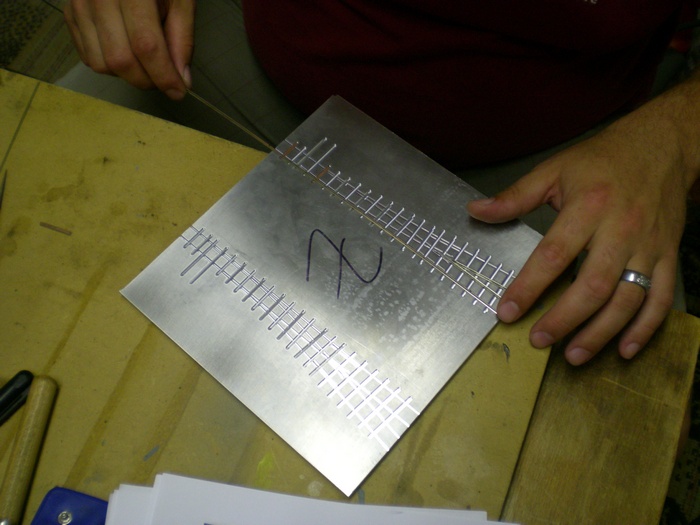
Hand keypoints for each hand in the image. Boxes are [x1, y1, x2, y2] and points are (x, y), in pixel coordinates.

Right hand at [64, 0, 194, 99]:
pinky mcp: (69, 14)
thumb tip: (181, 80)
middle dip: (146, 80)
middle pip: (120, 60)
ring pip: (101, 64)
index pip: (146, 45)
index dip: (163, 75)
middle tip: (164, 80)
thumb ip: (182, 39)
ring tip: (145, 63)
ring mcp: (79, 5)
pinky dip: (110, 66)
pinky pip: (88, 57)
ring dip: (128, 75)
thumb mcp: (180, 0)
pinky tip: (126, 51)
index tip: (178, 92)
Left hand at [468, 92, 697, 364]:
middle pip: (593, 284)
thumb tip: (475, 211)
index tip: (506, 311)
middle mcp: (621, 229)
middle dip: (564, 318)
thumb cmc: (602, 159)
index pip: (553, 254)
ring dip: (601, 332)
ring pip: (627, 298)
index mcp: (588, 206)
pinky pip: (660, 297)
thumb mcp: (555, 169)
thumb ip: (515, 196)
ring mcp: (648, 246)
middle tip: (538, 340)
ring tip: (573, 355)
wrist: (664, 144)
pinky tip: (625, 350)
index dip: (528, 286)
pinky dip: (646, 328)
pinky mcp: (668, 255)